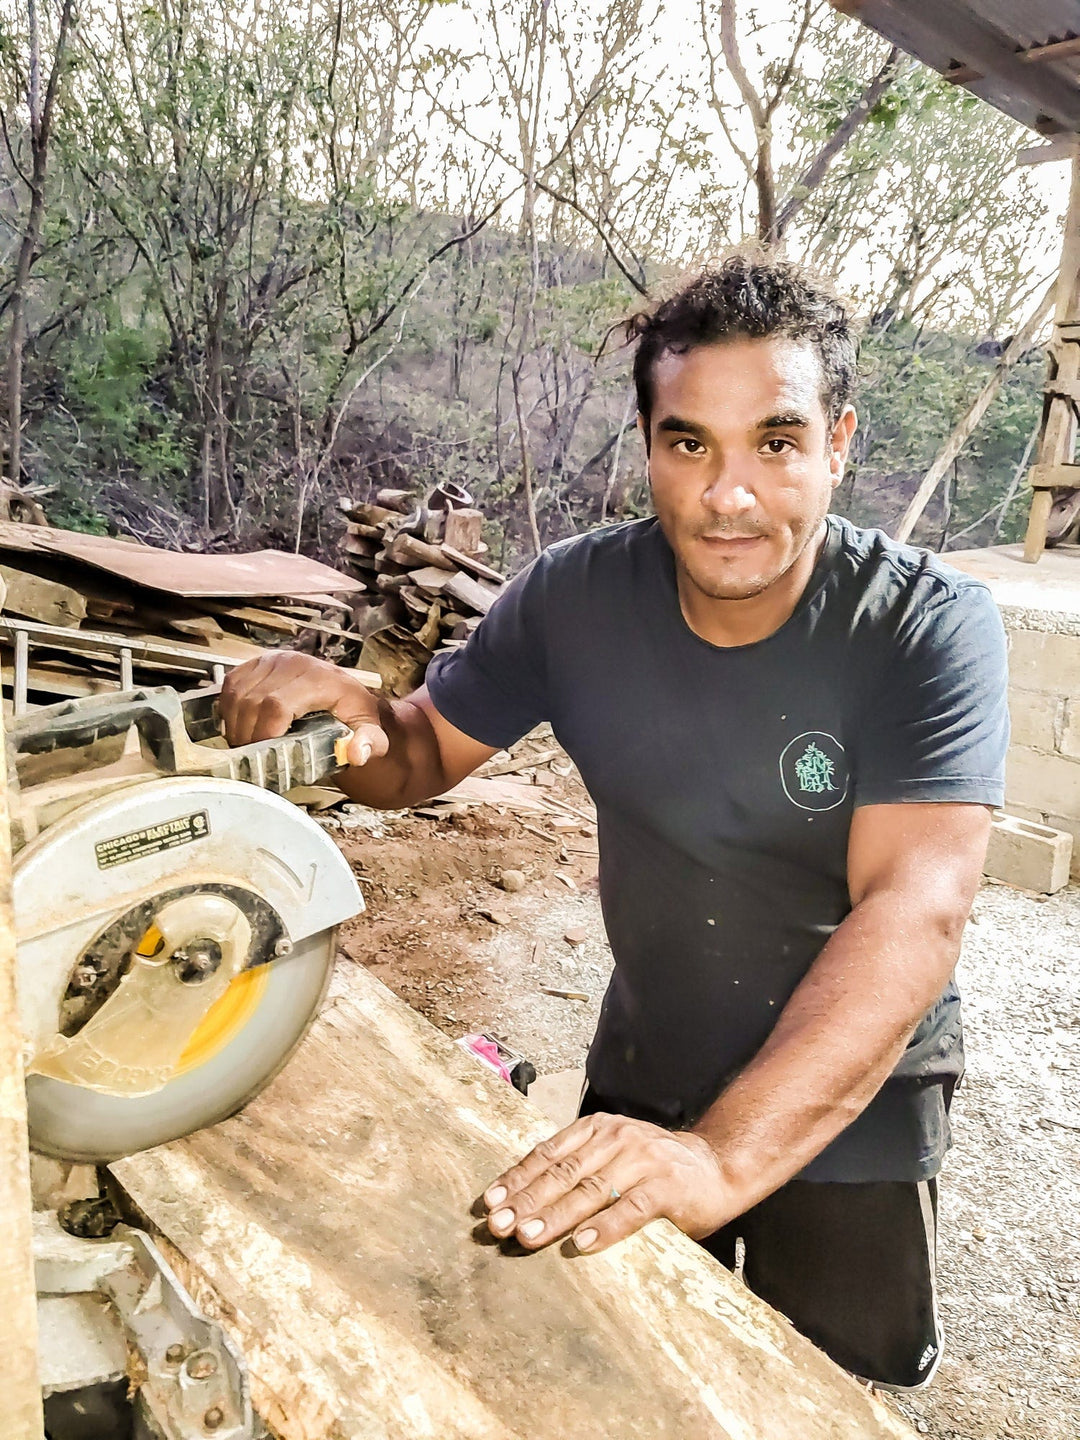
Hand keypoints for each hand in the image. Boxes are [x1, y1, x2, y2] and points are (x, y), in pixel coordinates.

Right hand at [219, 652, 386, 766]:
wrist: (346, 693)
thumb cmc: (354, 712)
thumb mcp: (370, 729)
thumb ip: (369, 743)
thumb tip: (356, 754)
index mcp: (319, 678)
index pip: (277, 705)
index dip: (264, 733)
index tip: (264, 755)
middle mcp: (293, 663)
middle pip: (252, 702)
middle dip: (248, 735)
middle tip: (253, 758)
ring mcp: (272, 660)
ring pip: (237, 694)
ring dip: (236, 724)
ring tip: (246, 745)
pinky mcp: (256, 662)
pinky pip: (231, 685)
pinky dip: (229, 708)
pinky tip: (240, 725)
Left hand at [481, 1111, 731, 1254]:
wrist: (716, 1166)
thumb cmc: (653, 1169)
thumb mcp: (612, 1155)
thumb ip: (578, 1168)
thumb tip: (522, 1203)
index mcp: (596, 1129)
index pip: (547, 1154)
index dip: (517, 1178)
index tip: (489, 1202)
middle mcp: (616, 1138)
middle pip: (562, 1173)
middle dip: (526, 1200)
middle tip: (498, 1225)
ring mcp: (643, 1161)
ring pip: (590, 1190)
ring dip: (555, 1216)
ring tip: (526, 1236)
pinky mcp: (667, 1187)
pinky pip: (631, 1209)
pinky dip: (604, 1228)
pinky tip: (581, 1245)